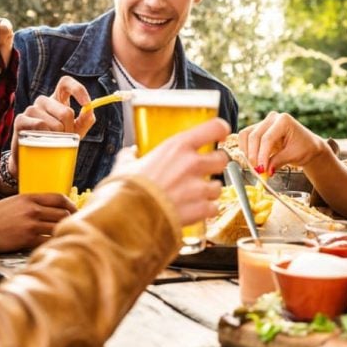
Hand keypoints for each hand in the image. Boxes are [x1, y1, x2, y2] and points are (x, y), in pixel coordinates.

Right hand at [0, 194, 76, 252]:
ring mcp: (31, 224)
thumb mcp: (12, 203)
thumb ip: (30, 204)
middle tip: (73, 226)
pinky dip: (52, 243)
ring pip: (59, 227)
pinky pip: (48, 240)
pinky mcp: (27, 240)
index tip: (74, 210)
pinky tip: (51, 245)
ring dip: (63, 232)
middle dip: (70, 220)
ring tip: (63, 237)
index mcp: (29, 198)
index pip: (59, 197)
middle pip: (63, 213)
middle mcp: (33, 209)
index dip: (70, 205)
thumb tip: (47, 210)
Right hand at [8, 75, 95, 175]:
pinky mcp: (21, 119)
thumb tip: (89, 111)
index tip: (86, 104)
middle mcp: (43, 100)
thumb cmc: (57, 140)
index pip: (66, 83)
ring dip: (58, 137)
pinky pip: (40, 126)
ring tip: (52, 142)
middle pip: (66, 112)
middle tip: (66, 139)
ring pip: (54, 123)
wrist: (35, 157)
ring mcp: (31, 109)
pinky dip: (46, 137)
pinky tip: (41, 141)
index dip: (78, 89)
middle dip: (70, 130)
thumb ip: (85, 120)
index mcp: (57, 99)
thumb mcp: (75, 131)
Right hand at [113, 118, 229, 226]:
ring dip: (209, 191)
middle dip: (215, 165)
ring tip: (193, 196)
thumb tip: (129, 154)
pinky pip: (214, 208)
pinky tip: (193, 210)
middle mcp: (192, 163)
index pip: (215, 127)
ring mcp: (198, 187)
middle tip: (203, 171)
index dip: (221, 131)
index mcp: (178, 146)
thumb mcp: (124, 166)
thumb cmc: (125, 190)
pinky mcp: (200, 209)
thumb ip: (130, 157)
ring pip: (218, 186)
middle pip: (222, 158)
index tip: (220, 135)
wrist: (126, 218)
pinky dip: (206, 210)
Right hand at [239, 111, 327, 173]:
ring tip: (254, 167)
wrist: (307, 145)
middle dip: (253, 155)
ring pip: (246, 135)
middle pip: (254, 136)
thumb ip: (278, 161)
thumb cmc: (305, 147)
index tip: (261, 169)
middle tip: (256, 171)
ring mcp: (264, 123)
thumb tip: (264, 170)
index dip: (262, 155)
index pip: (267, 138)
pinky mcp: (258, 130)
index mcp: (284, 120)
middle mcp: (272, 118)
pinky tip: (252, 161)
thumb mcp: (294, 156)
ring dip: (247, 152)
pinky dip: (246, 150)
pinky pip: (246, 138)